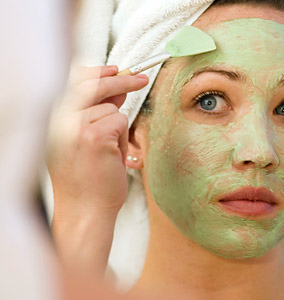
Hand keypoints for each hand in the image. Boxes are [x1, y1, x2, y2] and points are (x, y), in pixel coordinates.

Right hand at [47, 65, 147, 273]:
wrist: (84, 210)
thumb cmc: (85, 179)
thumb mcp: (81, 141)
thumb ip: (94, 113)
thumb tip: (117, 89)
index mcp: (52, 119)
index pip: (73, 82)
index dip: (97, 73)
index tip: (115, 69)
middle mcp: (58, 119)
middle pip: (93, 84)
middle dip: (121, 80)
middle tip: (142, 79)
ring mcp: (74, 126)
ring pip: (111, 108)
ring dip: (118, 128)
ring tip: (109, 153)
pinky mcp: (93, 136)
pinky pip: (120, 121)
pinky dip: (123, 139)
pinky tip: (114, 157)